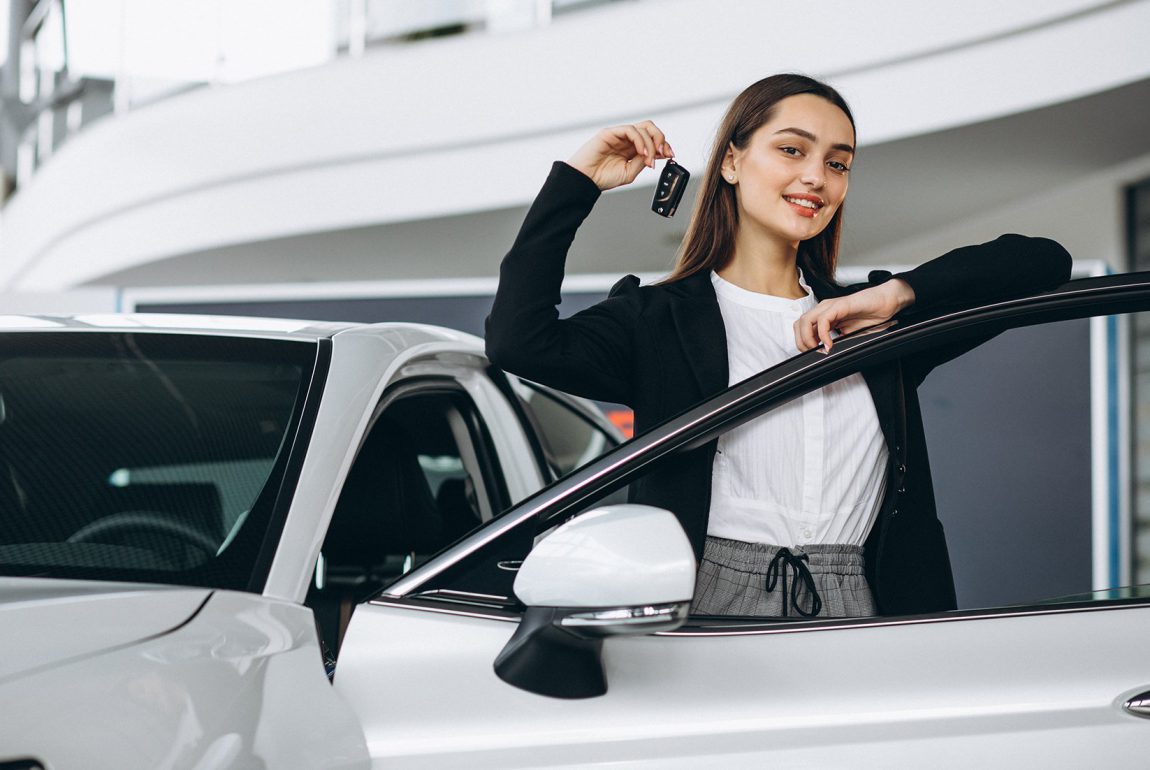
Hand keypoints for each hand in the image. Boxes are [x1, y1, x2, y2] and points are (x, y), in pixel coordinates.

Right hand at [567, 121, 673, 190]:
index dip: (664, 146)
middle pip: (650, 128)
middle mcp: (627, 140)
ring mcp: (619, 135)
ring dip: (651, 143)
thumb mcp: (629, 173)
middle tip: (664, 153)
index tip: (670, 156)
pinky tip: (641, 152)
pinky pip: (630, 130)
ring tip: (649, 158)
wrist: (585, 180)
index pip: (653, 140)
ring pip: (643, 127)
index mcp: (632, 149)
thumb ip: (642, 161)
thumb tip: (656, 154)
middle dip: (661, 139)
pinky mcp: (610, 132)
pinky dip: (640, 140)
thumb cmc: (603, 177)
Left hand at [794, 279, 915, 352]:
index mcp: (824, 315)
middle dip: (802, 342)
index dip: (803, 342)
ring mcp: (830, 306)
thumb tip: (826, 354)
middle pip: (799, 325)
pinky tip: (830, 343)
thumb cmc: (871, 315)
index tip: (812, 354)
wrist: (886, 302)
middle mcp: (824, 309)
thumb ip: (836, 341)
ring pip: (806, 321)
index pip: (802, 328)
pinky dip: (823, 334)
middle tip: (814, 354)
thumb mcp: (848, 334)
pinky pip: (823, 320)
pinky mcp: (840, 305)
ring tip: (820, 349)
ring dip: (808, 339)